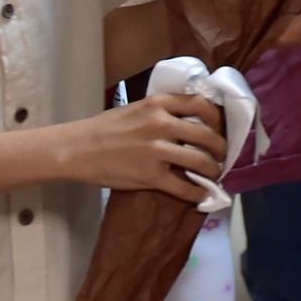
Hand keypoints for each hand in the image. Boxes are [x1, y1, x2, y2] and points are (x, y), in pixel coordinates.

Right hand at [71, 92, 226, 198]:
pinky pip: (183, 187)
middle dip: (221, 148)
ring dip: (213, 170)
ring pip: (200, 161)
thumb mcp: (137, 108)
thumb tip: (189, 120)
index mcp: (158, 103)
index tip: (221, 127)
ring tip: (215, 175)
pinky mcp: (150, 175)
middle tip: (223, 155)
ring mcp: (156, 150)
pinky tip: (202, 196)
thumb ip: (162, 111)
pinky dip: (197, 193)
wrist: (77, 149)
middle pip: (207, 134)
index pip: (201, 104)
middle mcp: (161, 123)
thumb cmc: (105, 128)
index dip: (217, 117)